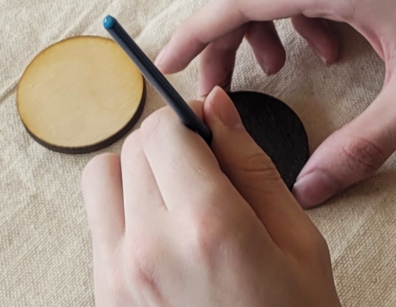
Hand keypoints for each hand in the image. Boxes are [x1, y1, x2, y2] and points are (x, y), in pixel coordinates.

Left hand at [81, 87, 340, 306]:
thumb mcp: (297, 239)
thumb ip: (250, 164)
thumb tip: (216, 108)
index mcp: (208, 226)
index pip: (163, 131)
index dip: (187, 120)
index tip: (208, 132)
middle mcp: (149, 248)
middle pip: (129, 149)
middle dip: (165, 143)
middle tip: (202, 167)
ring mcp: (117, 277)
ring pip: (101, 178)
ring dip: (135, 170)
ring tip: (177, 196)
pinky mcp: (103, 296)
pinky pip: (99, 223)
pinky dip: (124, 207)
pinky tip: (164, 232)